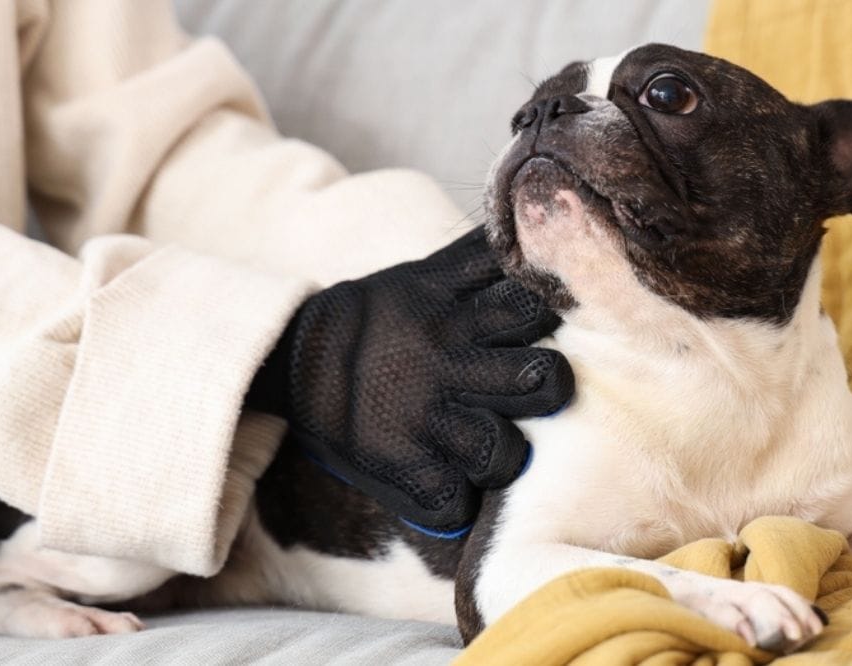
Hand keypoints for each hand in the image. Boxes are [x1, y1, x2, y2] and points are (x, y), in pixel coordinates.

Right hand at [247, 228, 572, 532]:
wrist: (292, 360)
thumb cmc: (381, 321)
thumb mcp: (426, 276)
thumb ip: (483, 258)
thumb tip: (529, 202)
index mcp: (459, 317)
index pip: (533, 306)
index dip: (557, 315)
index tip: (559, 324)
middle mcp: (449, 367)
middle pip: (540, 379)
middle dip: (550, 387)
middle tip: (535, 393)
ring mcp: (424, 421)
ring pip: (503, 451)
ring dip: (509, 455)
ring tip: (494, 449)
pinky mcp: (398, 468)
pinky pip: (451, 503)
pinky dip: (457, 506)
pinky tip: (453, 490)